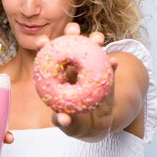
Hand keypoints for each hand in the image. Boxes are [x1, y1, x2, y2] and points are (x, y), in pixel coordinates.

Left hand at [35, 22, 118, 141]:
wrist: (98, 127)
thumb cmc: (78, 124)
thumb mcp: (70, 126)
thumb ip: (65, 123)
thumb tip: (62, 119)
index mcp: (58, 77)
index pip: (49, 58)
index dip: (44, 47)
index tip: (41, 41)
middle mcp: (73, 69)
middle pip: (71, 46)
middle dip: (70, 33)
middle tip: (73, 29)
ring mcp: (90, 70)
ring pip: (91, 50)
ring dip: (94, 41)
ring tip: (97, 39)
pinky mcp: (106, 75)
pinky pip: (109, 67)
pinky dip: (112, 63)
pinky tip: (114, 62)